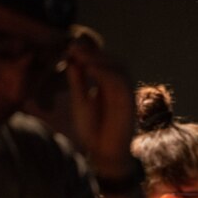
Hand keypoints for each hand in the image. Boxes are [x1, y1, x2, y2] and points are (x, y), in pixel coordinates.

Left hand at [64, 40, 135, 176]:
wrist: (104, 154)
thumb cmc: (93, 130)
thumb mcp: (80, 101)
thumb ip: (78, 82)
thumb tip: (72, 60)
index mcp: (107, 84)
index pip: (101, 60)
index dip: (87, 50)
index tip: (67, 43)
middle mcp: (119, 85)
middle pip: (111, 59)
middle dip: (93, 51)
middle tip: (72, 45)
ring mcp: (126, 93)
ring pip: (118, 67)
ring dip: (99, 58)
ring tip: (79, 54)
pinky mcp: (129, 102)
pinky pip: (120, 82)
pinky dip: (106, 73)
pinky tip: (90, 68)